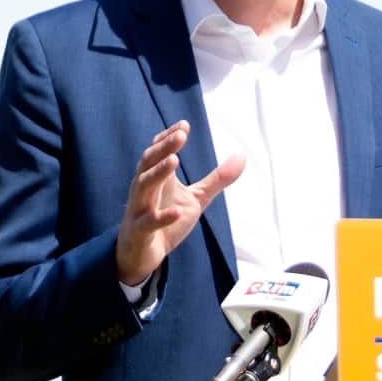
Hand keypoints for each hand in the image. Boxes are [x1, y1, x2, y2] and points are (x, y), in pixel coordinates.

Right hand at [115, 120, 245, 285]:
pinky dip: (162, 217)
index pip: (158, 152)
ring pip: (143, 186)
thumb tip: (242, 155)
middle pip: (148, 163)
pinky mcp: (140, 232)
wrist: (142, 255)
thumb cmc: (167, 221)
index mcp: (157, 178)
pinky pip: (148, 222)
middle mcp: (145, 189)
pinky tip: (177, 211)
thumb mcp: (197, 198)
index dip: (169, 138)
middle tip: (181, 135)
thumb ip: (217, 178)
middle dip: (163, 148)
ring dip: (158, 173)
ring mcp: (139, 210)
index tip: (185, 125)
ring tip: (174, 160)